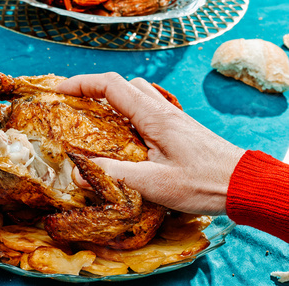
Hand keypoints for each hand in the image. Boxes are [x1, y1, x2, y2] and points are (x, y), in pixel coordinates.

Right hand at [56, 72, 244, 214]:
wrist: (242, 184)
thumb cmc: (202, 182)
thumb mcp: (153, 183)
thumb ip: (114, 175)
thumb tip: (79, 172)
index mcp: (153, 116)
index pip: (111, 86)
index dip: (81, 84)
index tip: (60, 91)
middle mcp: (162, 111)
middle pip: (124, 86)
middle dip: (95, 90)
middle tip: (76, 108)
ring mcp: (172, 119)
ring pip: (137, 96)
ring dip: (114, 102)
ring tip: (97, 124)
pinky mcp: (178, 130)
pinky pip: (148, 112)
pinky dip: (129, 117)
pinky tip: (125, 140)